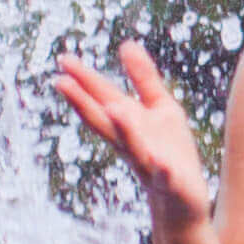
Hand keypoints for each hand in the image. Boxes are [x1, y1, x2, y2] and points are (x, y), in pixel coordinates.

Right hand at [50, 42, 212, 226]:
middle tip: (61, 83)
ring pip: (133, 147)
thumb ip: (143, 78)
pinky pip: (165, 176)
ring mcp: (148, 164)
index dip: (83, 81)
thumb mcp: (158, 108)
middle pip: (104, 122)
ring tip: (115, 108)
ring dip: (124, 129)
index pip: (101, 99)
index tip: (63, 62)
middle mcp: (130, 143)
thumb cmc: (168, 150)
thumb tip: (126, 43)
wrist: (182, 200)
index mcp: (128, 123)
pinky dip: (161, 169)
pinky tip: (161, 161)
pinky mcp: (170, 182)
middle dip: (84, 103)